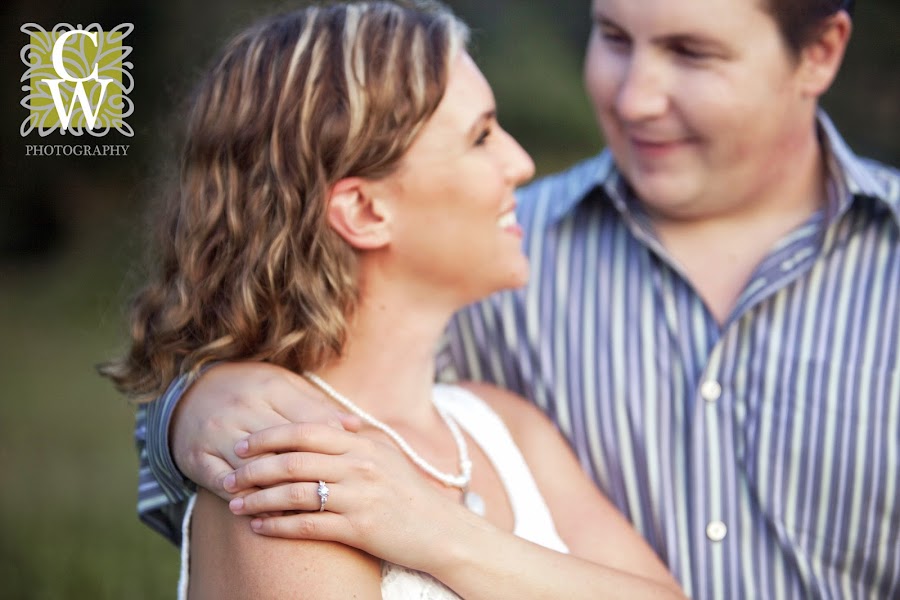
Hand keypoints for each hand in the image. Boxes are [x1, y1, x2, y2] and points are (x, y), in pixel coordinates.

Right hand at [170, 362, 359, 498]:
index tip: (345, 469)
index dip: (328, 448)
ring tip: (303, 512)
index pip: (305, 423)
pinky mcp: (195, 456)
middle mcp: (241, 408)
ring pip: (252, 469)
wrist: (192, 392)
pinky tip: (264, 514)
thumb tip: (357, 426)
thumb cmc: (253, 390)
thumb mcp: (286, 388)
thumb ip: (319, 406)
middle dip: (306, 475)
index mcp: (269, 387)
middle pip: (280, 448)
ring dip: (276, 493)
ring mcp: (216, 433)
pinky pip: (222, 483)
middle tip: (331, 498)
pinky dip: (244, 500)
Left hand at [223, 422, 476, 572]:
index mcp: (363, 444)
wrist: (442, 532)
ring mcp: (359, 497)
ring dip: (259, 499)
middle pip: (293, 461)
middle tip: (228, 477)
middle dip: (254, 469)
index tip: (242, 445)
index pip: (305, 431)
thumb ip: (351, 442)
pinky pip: (308, 526)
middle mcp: (360, 466)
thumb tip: (316, 428)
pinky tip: (260, 528)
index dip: (269, 437)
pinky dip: (278, 526)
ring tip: (236, 506)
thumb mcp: (384, 458)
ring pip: (295, 494)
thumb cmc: (409, 494)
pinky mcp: (359, 529)